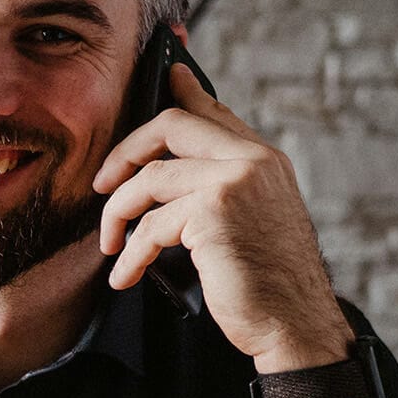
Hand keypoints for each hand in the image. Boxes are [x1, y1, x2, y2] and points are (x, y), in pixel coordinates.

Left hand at [94, 62, 354, 369]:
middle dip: (125, 151)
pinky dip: (130, 254)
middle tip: (102, 185)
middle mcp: (252, 160)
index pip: (214, 110)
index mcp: (264, 159)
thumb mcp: (254, 223)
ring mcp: (233, 181)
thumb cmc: (270, 285)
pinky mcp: (212, 212)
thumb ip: (225, 189)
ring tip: (110, 244)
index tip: (164, 73)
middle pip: (171, 124)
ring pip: (150, 176)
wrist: (295, 324)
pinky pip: (150, 224)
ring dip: (118, 212)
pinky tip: (124, 276)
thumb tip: (175, 177)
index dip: (182, 87)